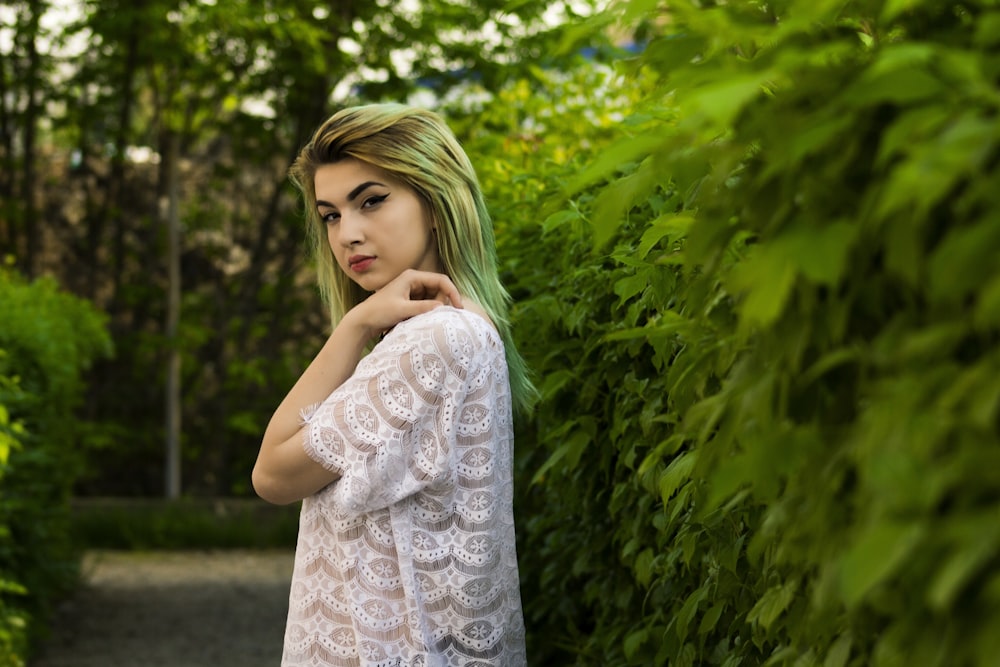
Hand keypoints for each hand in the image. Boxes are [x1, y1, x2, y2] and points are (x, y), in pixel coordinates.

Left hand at [345, 269, 463, 341]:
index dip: (453, 292)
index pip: (441, 280)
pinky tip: (421, 320)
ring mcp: (412, 291)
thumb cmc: (379, 312)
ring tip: (425, 319)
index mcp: (412, 276)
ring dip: (435, 308)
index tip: (459, 307)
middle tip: (439, 318)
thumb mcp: (402, 310)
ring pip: (434, 298)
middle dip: (443, 302)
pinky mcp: (411, 301)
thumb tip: (443, 307)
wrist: (363, 321)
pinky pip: (427, 305)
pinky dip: (428, 312)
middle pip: (439, 289)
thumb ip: (422, 307)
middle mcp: (414, 281)